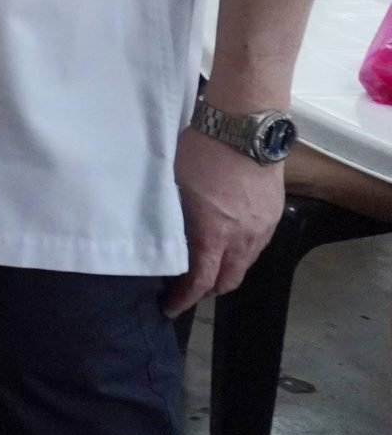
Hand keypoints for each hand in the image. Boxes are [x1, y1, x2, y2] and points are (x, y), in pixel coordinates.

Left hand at [164, 127, 286, 314]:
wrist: (245, 128)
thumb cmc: (202, 151)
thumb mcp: (174, 185)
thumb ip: (172, 218)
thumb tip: (160, 238)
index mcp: (214, 233)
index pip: (201, 281)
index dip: (184, 298)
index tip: (171, 306)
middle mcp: (242, 238)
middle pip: (227, 281)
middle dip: (205, 291)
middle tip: (185, 288)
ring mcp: (262, 228)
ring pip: (244, 265)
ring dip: (224, 272)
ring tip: (204, 266)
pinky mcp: (273, 215)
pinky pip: (256, 246)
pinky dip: (239, 253)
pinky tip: (225, 242)